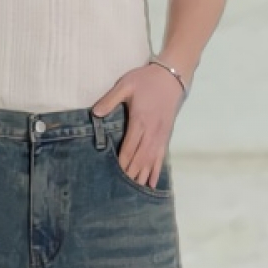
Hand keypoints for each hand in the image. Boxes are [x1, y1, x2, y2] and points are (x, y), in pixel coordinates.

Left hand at [91, 62, 184, 188]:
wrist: (172, 76)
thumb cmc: (146, 80)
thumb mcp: (126, 84)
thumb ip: (110, 99)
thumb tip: (95, 113)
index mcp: (139, 121)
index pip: (129, 148)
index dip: (123, 162)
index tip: (115, 175)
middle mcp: (151, 132)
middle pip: (140, 158)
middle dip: (131, 174)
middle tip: (122, 190)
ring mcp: (160, 136)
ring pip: (150, 161)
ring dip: (142, 176)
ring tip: (135, 191)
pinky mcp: (166, 137)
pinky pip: (161, 158)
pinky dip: (156, 172)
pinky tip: (152, 184)